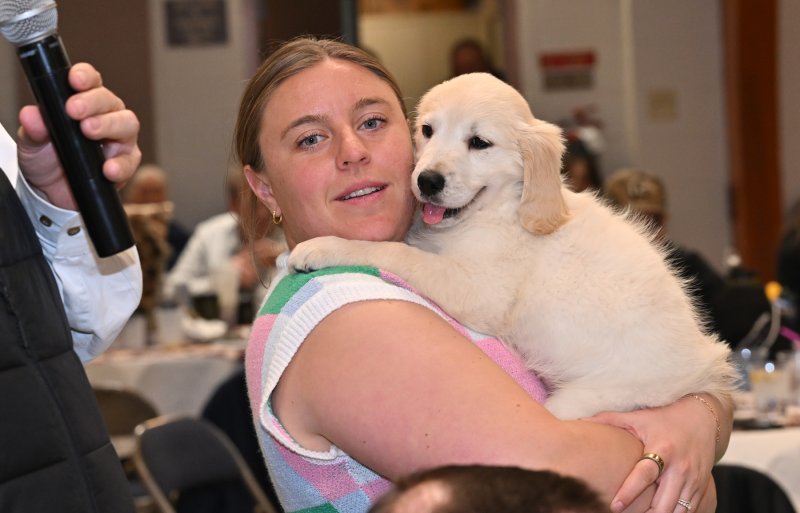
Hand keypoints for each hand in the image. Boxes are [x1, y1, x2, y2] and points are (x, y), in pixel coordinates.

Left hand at [16, 62, 140, 209]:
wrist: (52, 193)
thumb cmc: (47, 159)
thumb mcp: (32, 143)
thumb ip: (33, 129)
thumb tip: (30, 115)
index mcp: (85, 102)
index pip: (90, 81)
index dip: (85, 76)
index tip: (74, 80)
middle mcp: (107, 116)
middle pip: (110, 101)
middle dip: (93, 102)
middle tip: (73, 110)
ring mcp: (120, 139)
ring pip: (127, 124)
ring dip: (109, 125)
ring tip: (89, 131)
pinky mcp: (126, 164)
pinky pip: (129, 161)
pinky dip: (120, 164)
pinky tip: (107, 168)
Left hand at [588, 395, 720, 512]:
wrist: (704, 418)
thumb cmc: (665, 418)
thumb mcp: (639, 417)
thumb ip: (610, 419)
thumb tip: (581, 418)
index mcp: (663, 450)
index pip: (645, 475)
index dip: (630, 491)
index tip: (615, 506)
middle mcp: (680, 468)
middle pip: (664, 502)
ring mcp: (693, 480)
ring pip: (678, 511)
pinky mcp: (701, 487)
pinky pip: (689, 511)